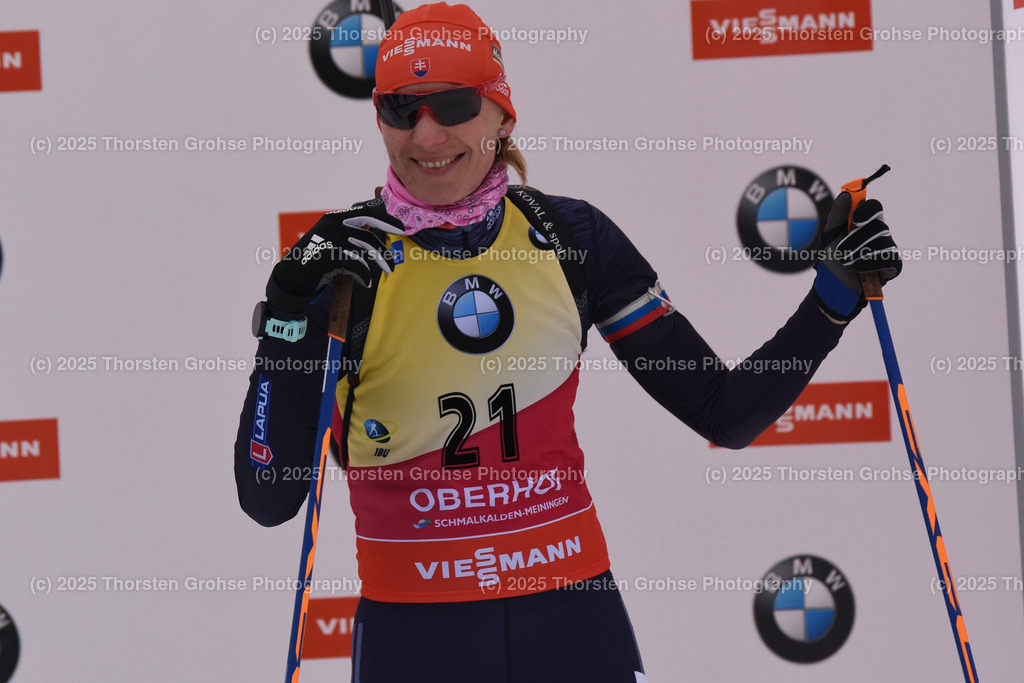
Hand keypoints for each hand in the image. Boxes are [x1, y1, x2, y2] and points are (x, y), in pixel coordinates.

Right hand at [266, 199, 404, 313]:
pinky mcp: (330, 253)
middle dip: (385, 246)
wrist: (292, 277)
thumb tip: (377, 239)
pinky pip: (357, 264)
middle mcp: (333, 224)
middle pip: (369, 231)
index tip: (401, 228)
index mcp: (334, 218)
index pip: (365, 213)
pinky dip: (364, 275)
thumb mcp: (332, 241)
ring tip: (386, 272)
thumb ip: (350, 236)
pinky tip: (366, 282)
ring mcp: (331, 237)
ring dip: (379, 262)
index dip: (385, 219)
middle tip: (393, 262)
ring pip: (366, 249)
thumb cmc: (316, 261)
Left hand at [812, 193, 901, 321]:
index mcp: (866, 222)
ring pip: (882, 242)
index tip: (854, 220)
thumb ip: (836, 214)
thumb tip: (846, 194)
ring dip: (859, 253)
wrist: (834, 283)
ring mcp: (889, 248)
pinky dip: (869, 263)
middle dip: (855, 239)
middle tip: (841, 251)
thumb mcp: (830, 234)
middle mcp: (881, 233)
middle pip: (878, 225)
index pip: (875, 207)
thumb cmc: (834, 256)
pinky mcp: (893, 265)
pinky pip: (887, 258)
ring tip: (846, 262)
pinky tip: (858, 268)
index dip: (866, 210)